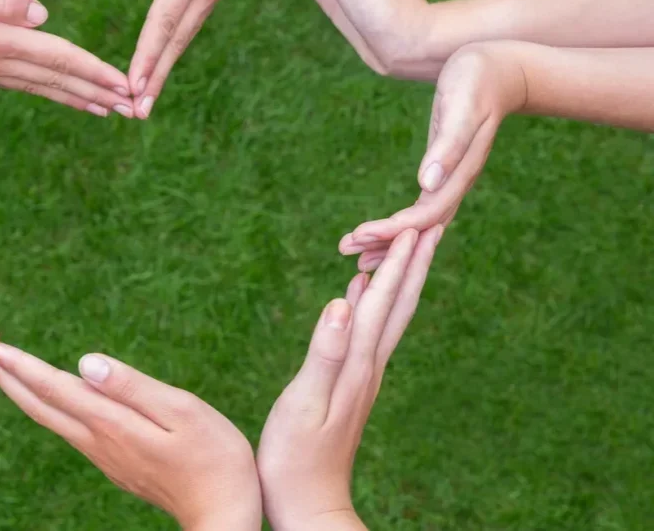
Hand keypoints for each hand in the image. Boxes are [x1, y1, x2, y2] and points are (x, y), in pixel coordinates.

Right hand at [0, 0, 133, 117]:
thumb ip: (1, 3)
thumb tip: (43, 16)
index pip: (60, 59)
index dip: (95, 73)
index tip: (126, 87)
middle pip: (58, 80)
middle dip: (98, 93)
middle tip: (134, 108)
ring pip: (43, 86)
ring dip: (78, 97)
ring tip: (108, 109)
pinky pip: (23, 84)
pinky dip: (50, 91)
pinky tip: (61, 94)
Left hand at [0, 345, 261, 529]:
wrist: (223, 514)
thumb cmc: (214, 458)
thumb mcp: (183, 412)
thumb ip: (134, 388)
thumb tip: (86, 363)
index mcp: (113, 424)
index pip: (56, 388)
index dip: (21, 366)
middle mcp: (99, 441)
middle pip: (41, 405)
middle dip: (6, 377)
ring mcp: (104, 455)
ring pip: (49, 418)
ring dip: (20, 391)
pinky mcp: (114, 462)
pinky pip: (66, 428)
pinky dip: (44, 406)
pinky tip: (44, 399)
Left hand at [130, 0, 300, 116]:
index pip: (162, 25)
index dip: (146, 58)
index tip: (133, 89)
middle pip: (175, 41)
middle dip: (154, 77)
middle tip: (138, 113)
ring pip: (185, 33)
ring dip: (165, 65)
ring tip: (148, 94)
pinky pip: (192, 18)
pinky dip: (177, 42)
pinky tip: (166, 55)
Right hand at [257, 228, 440, 530]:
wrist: (309, 508)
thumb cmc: (296, 461)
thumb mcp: (305, 405)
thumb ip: (325, 353)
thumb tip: (342, 302)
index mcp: (359, 365)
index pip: (384, 303)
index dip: (398, 264)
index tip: (416, 226)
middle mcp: (368, 367)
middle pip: (399, 306)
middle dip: (415, 264)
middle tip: (433, 226)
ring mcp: (360, 377)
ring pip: (386, 317)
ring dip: (397, 280)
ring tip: (403, 250)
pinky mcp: (347, 386)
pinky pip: (365, 333)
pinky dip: (368, 305)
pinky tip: (357, 294)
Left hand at [339, 45, 524, 270]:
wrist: (500, 72)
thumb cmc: (478, 81)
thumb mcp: (462, 107)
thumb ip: (448, 146)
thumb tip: (426, 182)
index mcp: (460, 173)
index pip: (423, 214)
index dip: (392, 229)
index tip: (361, 236)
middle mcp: (456, 183)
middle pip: (419, 227)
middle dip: (384, 242)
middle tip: (346, 252)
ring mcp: (452, 180)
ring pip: (420, 223)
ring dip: (389, 239)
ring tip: (355, 252)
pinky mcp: (445, 172)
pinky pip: (422, 208)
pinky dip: (400, 223)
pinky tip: (381, 232)